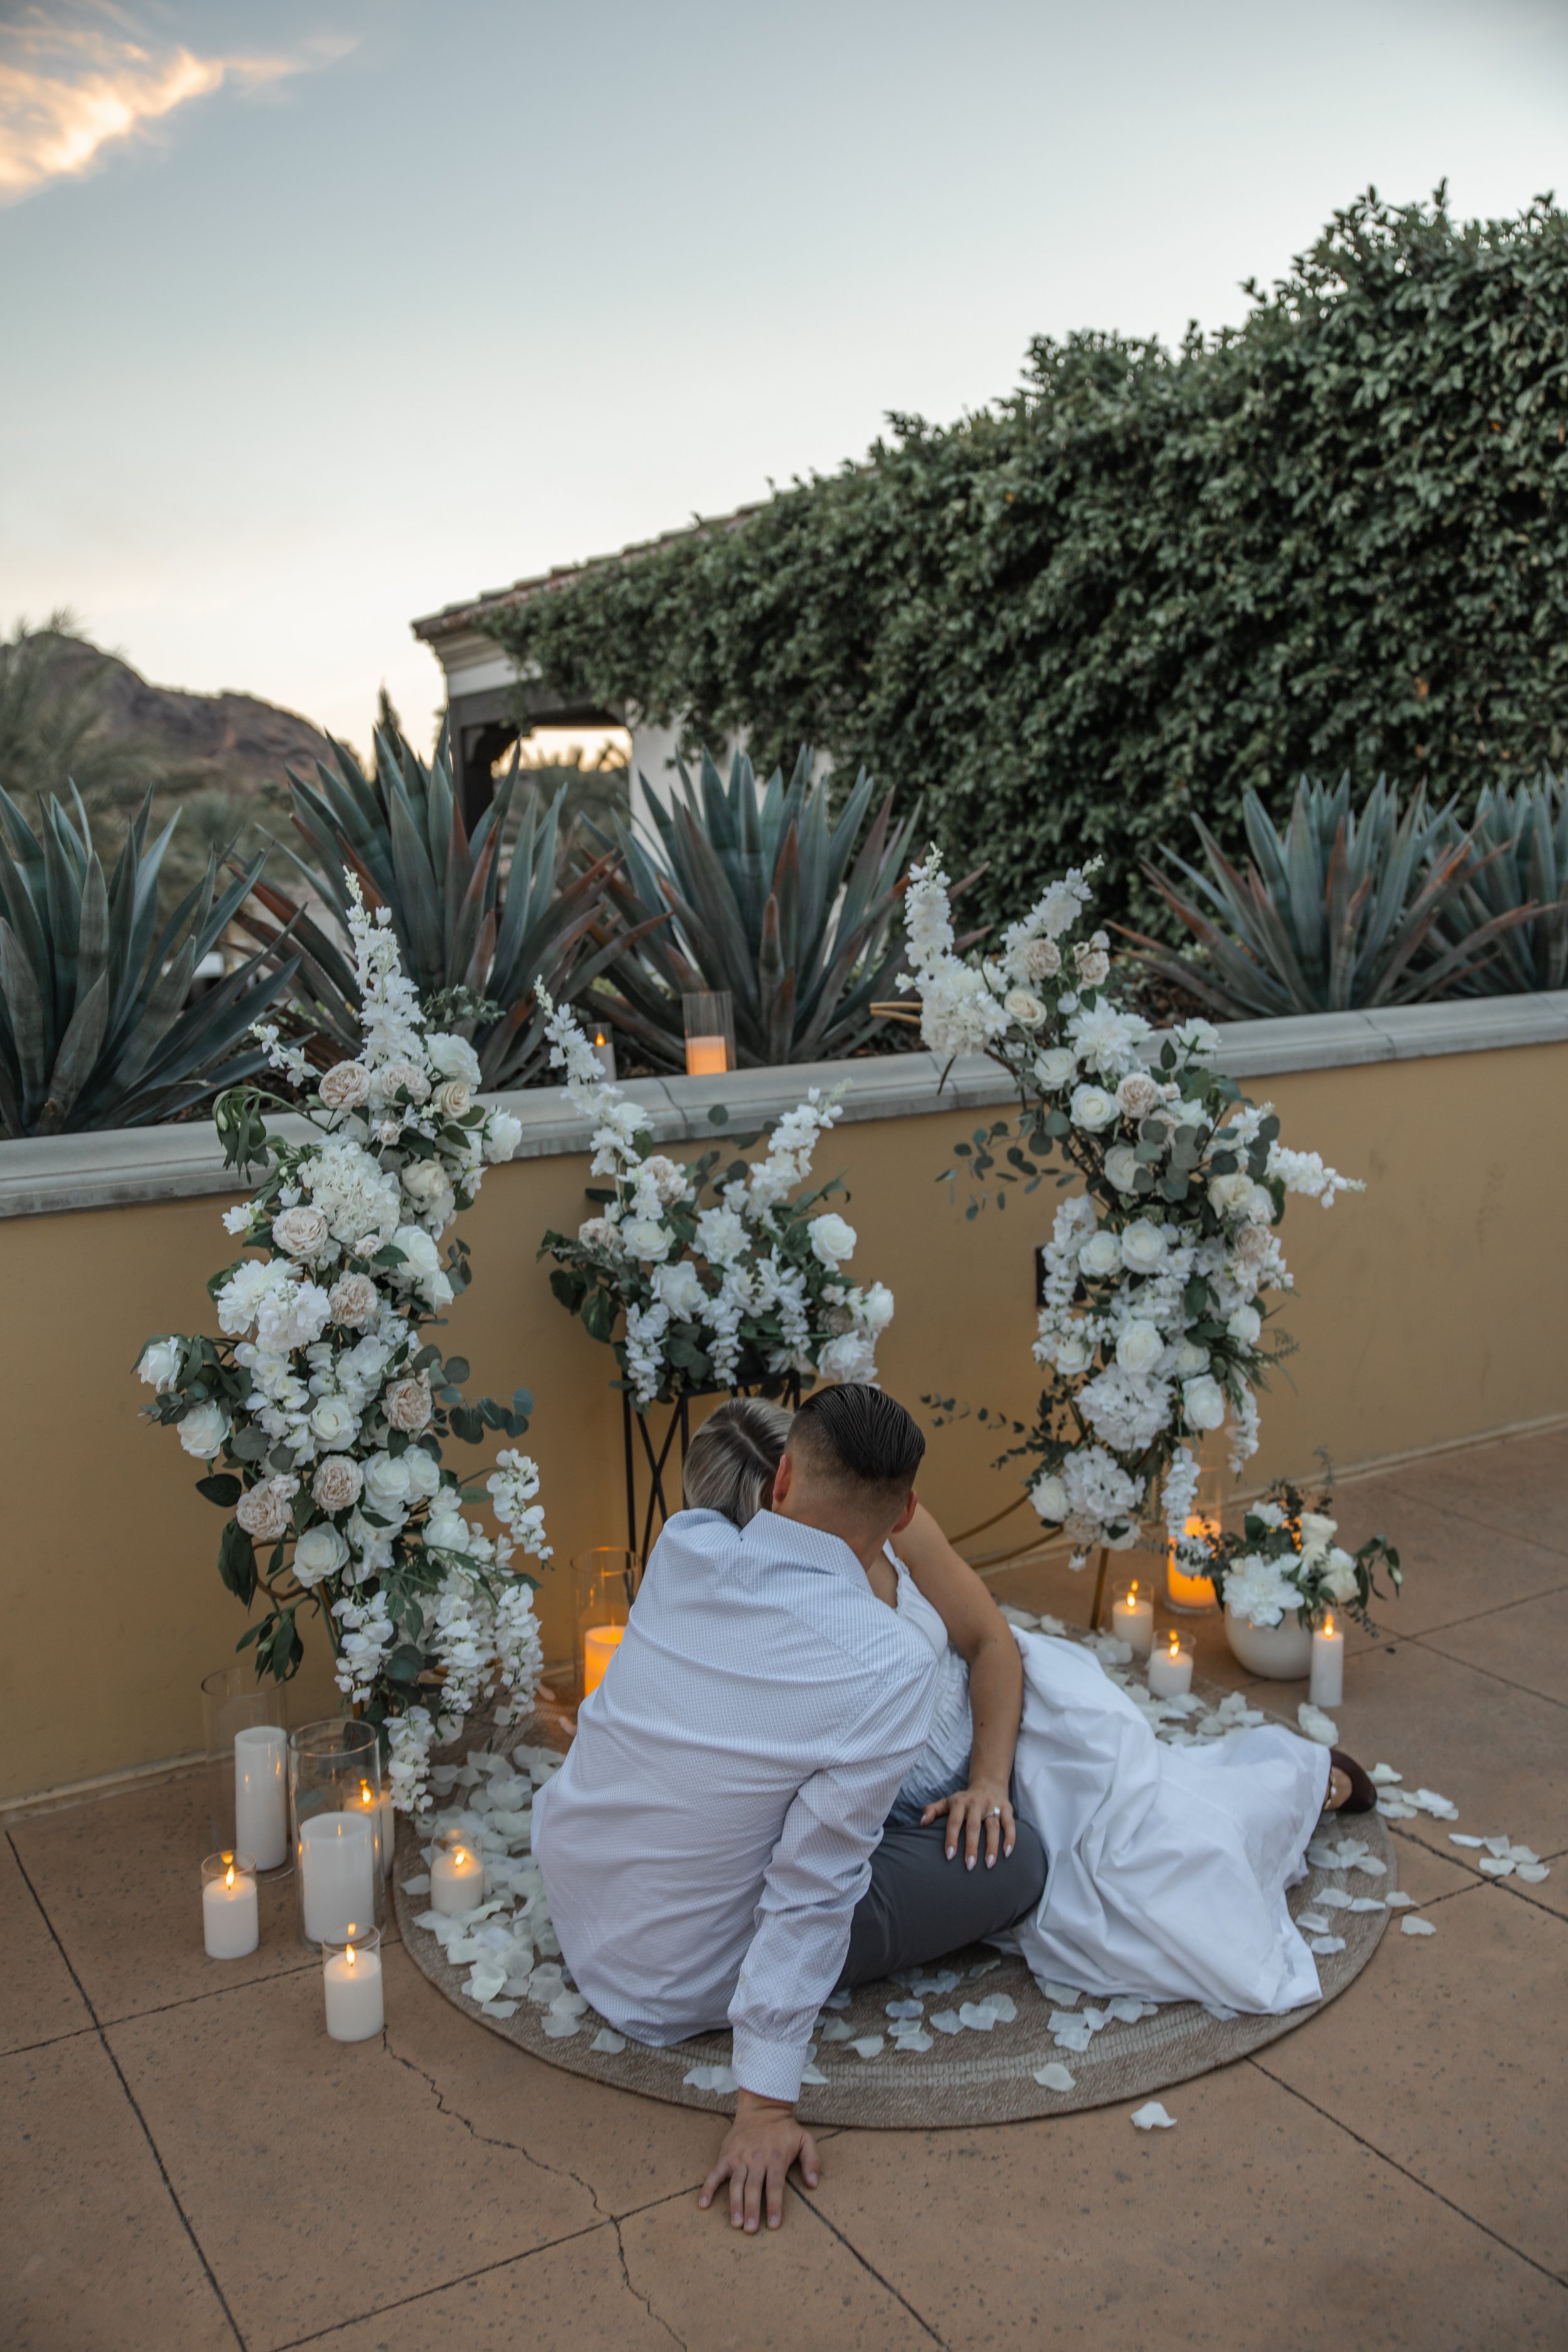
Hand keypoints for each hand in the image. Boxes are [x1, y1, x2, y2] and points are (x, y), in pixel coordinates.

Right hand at [698, 2089, 820, 2230]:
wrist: (763, 2108)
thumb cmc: (784, 2129)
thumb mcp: (805, 2139)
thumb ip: (812, 2160)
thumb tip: (813, 2184)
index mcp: (776, 2158)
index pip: (775, 2186)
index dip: (775, 2206)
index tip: (773, 2225)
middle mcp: (756, 2159)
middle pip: (753, 2188)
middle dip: (752, 2209)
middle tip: (750, 2229)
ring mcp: (739, 2157)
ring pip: (736, 2183)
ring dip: (735, 2204)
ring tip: (736, 2223)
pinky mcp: (726, 2155)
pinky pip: (715, 2173)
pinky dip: (708, 2188)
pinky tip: (703, 2203)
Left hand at [921, 1781, 1015, 1868]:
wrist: (988, 1783)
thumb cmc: (964, 1800)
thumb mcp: (947, 1802)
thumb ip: (933, 1810)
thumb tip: (922, 1823)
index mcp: (960, 1802)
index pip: (954, 1822)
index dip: (951, 1838)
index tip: (950, 1856)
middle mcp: (976, 1803)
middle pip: (974, 1826)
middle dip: (972, 1847)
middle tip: (969, 1866)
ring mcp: (992, 1805)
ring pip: (993, 1827)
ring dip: (992, 1846)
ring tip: (989, 1865)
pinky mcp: (1007, 1808)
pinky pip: (1009, 1824)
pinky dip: (1010, 1838)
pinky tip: (1007, 1853)